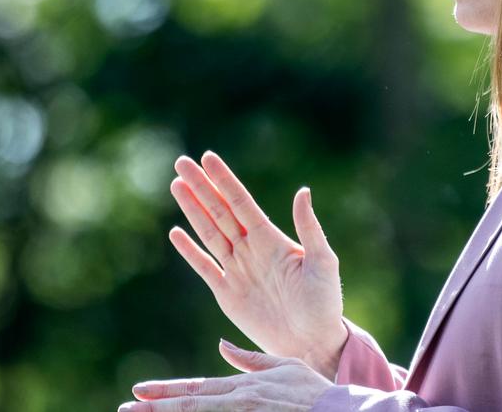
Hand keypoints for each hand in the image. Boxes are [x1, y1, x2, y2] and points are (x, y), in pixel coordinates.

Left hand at [119, 339, 333, 410]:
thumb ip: (249, 360)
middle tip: (126, 410)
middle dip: (155, 409)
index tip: (138, 392)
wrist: (341, 411)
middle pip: (189, 405)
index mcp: (243, 386)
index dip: (165, 391)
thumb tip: (222, 346)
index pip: (196, 388)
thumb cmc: (315, 392)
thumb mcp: (283, 368)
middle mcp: (240, 401)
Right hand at [167, 151, 348, 378]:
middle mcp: (251, 250)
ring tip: (176, 186)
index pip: (241, 203)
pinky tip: (176, 232)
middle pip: (219, 212)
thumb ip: (309, 228)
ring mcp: (237, 270)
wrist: (313, 343)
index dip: (224, 181)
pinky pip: (204, 267)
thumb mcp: (322, 262)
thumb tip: (303, 191)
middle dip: (201, 187)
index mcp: (271, 239)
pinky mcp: (227, 294)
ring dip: (192, 210)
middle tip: (181, 163)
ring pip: (209, 233)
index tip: (208, 158)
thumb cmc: (325, 302)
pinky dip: (190, 251)